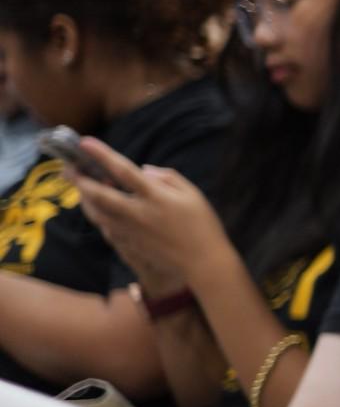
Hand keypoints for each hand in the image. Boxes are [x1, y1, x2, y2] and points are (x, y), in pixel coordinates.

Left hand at [70, 138, 228, 289]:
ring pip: (97, 213)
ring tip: (81, 188)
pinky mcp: (128, 245)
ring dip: (85, 198)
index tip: (85, 142)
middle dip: (80, 179)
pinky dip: (98, 216)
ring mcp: (130, 231)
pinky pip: (105, 228)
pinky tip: (98, 210)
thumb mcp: (193, 195)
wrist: (203, 263)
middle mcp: (138, 214)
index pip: (124, 171)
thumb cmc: (203, 226)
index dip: (102, 155)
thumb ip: (169, 177)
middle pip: (99, 194)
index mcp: (156, 197)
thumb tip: (145, 170)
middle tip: (68, 168)